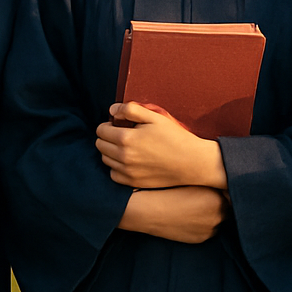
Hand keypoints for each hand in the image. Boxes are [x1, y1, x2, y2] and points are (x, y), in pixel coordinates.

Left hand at [96, 102, 227, 189]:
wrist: (191, 162)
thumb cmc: (175, 137)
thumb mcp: (155, 117)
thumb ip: (131, 109)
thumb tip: (112, 109)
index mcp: (126, 138)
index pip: (101, 130)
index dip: (107, 124)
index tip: (117, 123)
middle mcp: (123, 157)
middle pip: (100, 145)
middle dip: (106, 137)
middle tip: (121, 133)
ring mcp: (127, 172)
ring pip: (105, 159)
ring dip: (110, 151)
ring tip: (125, 146)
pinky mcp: (133, 182)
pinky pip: (113, 174)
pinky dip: (116, 167)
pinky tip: (128, 160)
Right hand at [118, 186, 228, 243]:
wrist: (150, 210)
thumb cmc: (170, 189)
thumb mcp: (194, 179)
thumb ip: (212, 182)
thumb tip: (225, 181)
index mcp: (218, 200)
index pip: (231, 193)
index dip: (224, 188)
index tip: (218, 184)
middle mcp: (218, 217)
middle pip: (227, 207)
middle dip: (221, 201)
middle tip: (209, 194)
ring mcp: (209, 230)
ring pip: (218, 219)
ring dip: (213, 213)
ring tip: (199, 205)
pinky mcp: (200, 239)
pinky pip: (208, 230)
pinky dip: (204, 223)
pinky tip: (192, 215)